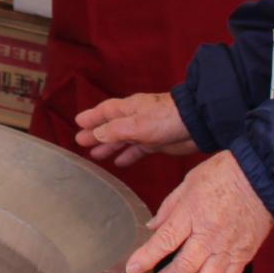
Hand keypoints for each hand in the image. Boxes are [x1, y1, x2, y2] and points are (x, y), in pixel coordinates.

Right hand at [76, 93, 199, 167]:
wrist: (195, 124)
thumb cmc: (164, 119)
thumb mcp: (135, 125)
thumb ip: (114, 130)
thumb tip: (95, 134)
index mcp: (127, 109)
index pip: (104, 112)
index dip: (91, 117)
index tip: (78, 123)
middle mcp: (133, 119)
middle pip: (110, 127)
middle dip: (96, 134)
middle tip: (80, 142)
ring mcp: (145, 131)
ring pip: (122, 140)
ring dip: (109, 147)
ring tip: (95, 155)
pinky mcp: (156, 144)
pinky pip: (137, 150)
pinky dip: (128, 156)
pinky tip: (119, 163)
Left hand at [126, 151, 273, 272]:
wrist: (263, 177)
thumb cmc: (223, 174)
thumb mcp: (188, 183)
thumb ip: (168, 208)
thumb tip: (151, 228)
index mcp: (192, 213)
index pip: (165, 241)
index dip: (146, 258)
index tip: (131, 269)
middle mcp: (210, 235)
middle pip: (184, 268)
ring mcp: (229, 248)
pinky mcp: (244, 255)